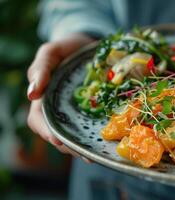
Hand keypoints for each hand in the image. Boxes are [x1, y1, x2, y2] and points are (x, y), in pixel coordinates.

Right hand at [27, 34, 93, 156]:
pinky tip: (108, 143)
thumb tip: (31, 93)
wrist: (87, 44)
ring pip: (75, 135)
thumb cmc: (64, 48)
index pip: (39, 121)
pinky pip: (92, 127)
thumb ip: (40, 69)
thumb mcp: (50, 52)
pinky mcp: (92, 112)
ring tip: (98, 154)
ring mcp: (75, 112)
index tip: (58, 140)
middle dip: (70, 147)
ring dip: (84, 147)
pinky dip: (98, 136)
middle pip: (58, 134)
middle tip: (85, 155)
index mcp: (43, 98)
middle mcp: (58, 109)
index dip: (47, 132)